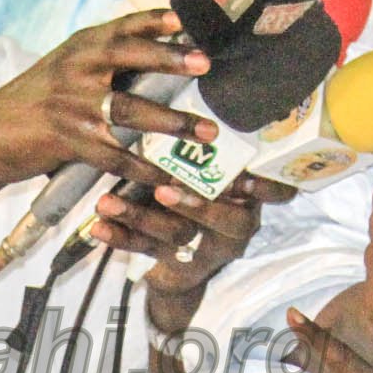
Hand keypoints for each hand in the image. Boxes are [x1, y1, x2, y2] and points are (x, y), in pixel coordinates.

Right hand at [0, 9, 213, 194]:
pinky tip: (168, 179)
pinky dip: (144, 169)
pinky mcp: (69, 142)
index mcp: (78, 48)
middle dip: (170, 60)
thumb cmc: (31, 101)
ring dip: (173, 122)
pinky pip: (115, 157)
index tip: (184, 19)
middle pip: (129, 58)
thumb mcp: (61, 67)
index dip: (153, 20)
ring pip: (130, 111)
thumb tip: (150, 52)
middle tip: (205, 65)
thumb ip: (98, 59)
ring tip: (208, 132)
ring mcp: (72, 107)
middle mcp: (75, 70)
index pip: (121, 27)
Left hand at [95, 171, 298, 334]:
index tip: (246, 180)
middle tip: (162, 190)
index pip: (274, 194)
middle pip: (224, 220)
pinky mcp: (175, 265)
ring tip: (108, 202)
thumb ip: (207, 153)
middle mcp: (234, 226)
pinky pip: (146, 250)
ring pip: (176, 233)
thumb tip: (190, 107)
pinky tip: (98, 226)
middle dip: (195, 205)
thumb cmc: (196, 193)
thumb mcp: (208, 173)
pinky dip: (119, 236)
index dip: (266, 190)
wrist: (178, 263)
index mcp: (249, 198)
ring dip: (139, 216)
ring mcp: (205, 249)